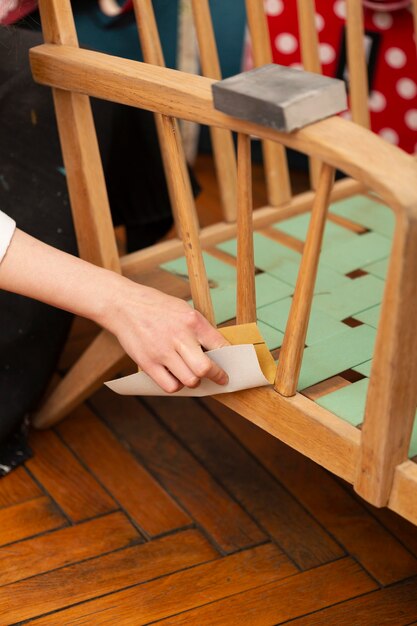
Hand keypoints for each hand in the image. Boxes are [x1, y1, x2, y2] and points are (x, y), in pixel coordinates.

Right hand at [100, 277, 229, 392]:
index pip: (220, 345)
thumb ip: (198, 329)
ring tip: (192, 376)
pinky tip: (175, 378)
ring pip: (189, 381)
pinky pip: (169, 386)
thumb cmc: (155, 307)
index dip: (229, 359)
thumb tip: (215, 351)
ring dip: (194, 382)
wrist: (123, 304)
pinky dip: (176, 386)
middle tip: (219, 378)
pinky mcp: (147, 363)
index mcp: (192, 320)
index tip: (230, 366)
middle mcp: (179, 336)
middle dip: (216, 376)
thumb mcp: (182, 309)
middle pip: (205, 368)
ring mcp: (162, 351)